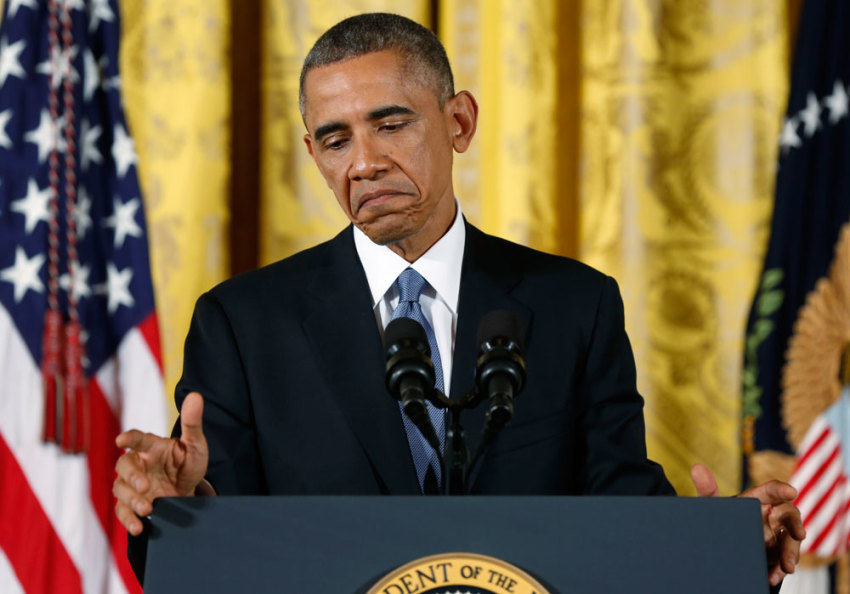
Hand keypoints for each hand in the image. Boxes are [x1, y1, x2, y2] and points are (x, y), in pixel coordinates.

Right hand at [113, 392, 209, 535]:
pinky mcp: (132, 504)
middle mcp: (138, 465)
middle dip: (132, 477)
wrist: (189, 492)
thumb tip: (195, 396)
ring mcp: (132, 486)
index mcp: (151, 447)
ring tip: (147, 508)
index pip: (138, 439)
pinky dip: (129, 519)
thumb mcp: (196, 445)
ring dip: (131, 500)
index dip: (129, 438)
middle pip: (124, 466)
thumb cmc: (188, 464)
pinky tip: (139, 525)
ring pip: (121, 490)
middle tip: (145, 486)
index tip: (121, 440)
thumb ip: (193, 423)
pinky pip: (123, 512)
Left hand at [690, 463, 804, 586]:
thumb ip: (707, 489)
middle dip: (796, 526)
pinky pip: (783, 562)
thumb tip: (696, 468)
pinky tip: (771, 576)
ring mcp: (779, 535)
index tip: (791, 491)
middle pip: (790, 517)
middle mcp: (774, 515)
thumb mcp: (716, 507)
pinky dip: (779, 570)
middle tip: (799, 534)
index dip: (782, 489)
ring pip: (791, 542)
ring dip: (791, 554)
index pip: (772, 491)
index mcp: (760, 499)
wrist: (727, 544)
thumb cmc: (727, 518)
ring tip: (787, 566)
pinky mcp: (779, 554)